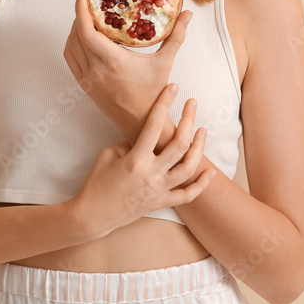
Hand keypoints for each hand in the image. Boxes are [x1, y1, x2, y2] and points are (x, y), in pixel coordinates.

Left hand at [63, 0, 192, 143]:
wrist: (141, 123)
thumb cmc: (154, 93)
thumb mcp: (165, 63)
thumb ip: (176, 36)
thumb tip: (187, 13)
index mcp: (113, 61)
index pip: (87, 31)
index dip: (81, 9)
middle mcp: (96, 69)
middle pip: (76, 33)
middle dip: (78, 10)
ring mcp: (87, 78)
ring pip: (70, 45)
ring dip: (74, 26)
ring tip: (85, 11)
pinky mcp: (84, 84)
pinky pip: (70, 58)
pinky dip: (72, 42)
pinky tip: (81, 33)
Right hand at [66, 84, 214, 239]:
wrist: (93, 216)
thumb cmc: (96, 183)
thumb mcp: (107, 155)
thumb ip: (129, 144)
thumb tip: (145, 139)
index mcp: (136, 159)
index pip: (154, 125)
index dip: (164, 103)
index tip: (172, 88)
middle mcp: (151, 174)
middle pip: (179, 144)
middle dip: (188, 119)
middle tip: (192, 104)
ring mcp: (159, 190)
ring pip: (189, 167)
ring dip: (199, 147)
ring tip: (202, 130)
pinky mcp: (161, 202)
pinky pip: (187, 196)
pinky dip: (201, 185)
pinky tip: (211, 172)